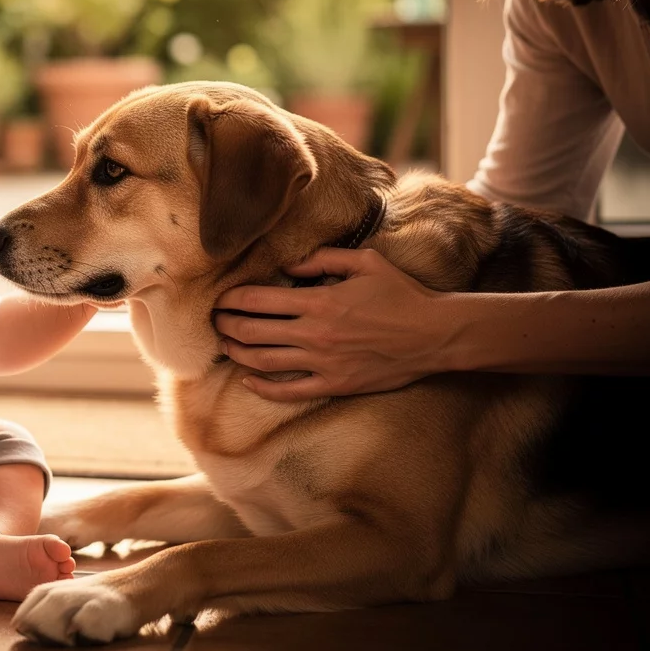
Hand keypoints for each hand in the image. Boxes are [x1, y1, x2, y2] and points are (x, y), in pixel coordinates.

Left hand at [213, 248, 452, 399]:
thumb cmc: (401, 294)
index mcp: (319, 301)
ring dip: (236, 353)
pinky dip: (262, 387)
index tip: (220, 298)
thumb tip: (290, 262)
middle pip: (251, 331)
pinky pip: (289, 391)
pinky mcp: (334, 385)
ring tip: (224, 345)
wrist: (435, 334)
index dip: (232, 298)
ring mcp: (323, 363)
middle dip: (225, 325)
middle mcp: (315, 334)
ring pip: (263, 362)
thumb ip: (323, 259)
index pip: (258, 300)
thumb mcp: (365, 262)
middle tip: (214, 321)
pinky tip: (248, 379)